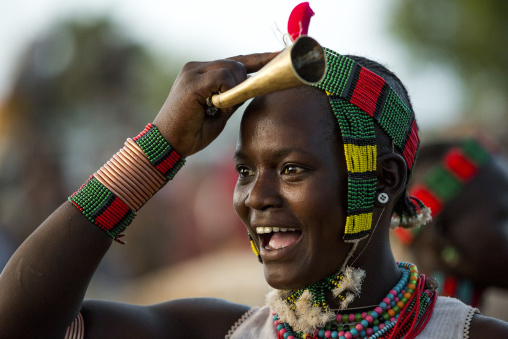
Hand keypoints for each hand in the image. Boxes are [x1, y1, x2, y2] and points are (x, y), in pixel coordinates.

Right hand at [153, 52, 278, 156]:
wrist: (168, 144)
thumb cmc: (192, 132)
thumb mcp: (220, 111)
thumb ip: (234, 97)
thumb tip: (254, 87)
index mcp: (202, 72)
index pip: (236, 60)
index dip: (259, 59)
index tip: (278, 56)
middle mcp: (197, 67)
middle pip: (238, 62)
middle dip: (246, 83)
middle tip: (229, 106)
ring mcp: (193, 71)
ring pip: (233, 68)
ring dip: (234, 91)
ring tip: (217, 108)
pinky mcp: (192, 81)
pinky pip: (224, 78)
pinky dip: (226, 93)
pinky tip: (214, 106)